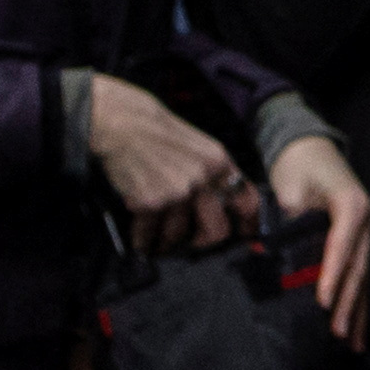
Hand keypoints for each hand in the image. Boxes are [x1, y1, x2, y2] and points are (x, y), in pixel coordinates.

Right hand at [88, 74, 248, 252]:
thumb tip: (222, 199)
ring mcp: (177, 193)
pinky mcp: (150, 203)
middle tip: (194, 244)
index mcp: (219, 163)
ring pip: (178, 235)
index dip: (247, 223)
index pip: (246, 200)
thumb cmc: (157, 130)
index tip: (243, 235)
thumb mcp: (198, 145)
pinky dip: (143, 241)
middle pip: (217, 230)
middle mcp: (203, 180)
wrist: (122, 124)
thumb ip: (211, 171)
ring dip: (168, 243)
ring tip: (161, 244)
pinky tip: (141, 243)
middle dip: (204, 242)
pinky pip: (148, 234)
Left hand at [266, 133, 369, 339]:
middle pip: (359, 266)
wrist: (309, 146)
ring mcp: (366, 230)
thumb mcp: (287, 190)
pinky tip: (358, 325)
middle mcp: (366, 219)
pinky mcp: (359, 240)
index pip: (342, 245)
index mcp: (350, 204)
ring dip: (360, 310)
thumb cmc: (297, 165)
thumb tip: (277, 263)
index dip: (333, 274)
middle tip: (339, 333)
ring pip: (365, 275)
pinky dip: (359, 299)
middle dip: (350, 302)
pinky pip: (360, 273)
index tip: (324, 303)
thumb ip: (287, 225)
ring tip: (355, 342)